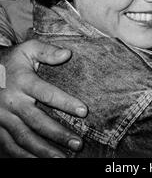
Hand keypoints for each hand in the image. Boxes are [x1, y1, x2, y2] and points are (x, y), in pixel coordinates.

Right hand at [0, 39, 87, 157]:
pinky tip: (40, 161)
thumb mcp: (28, 49)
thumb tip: (67, 53)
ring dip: (43, 150)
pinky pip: (10, 146)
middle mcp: (12, 101)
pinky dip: (24, 156)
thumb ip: (47, 51)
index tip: (84, 111)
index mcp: (23, 81)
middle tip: (78, 143)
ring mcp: (3, 117)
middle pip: (37, 121)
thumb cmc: (12, 59)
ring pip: (24, 138)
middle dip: (58, 134)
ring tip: (62, 158)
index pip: (47, 93)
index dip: (66, 102)